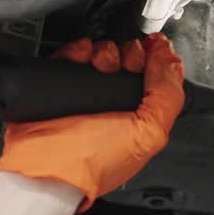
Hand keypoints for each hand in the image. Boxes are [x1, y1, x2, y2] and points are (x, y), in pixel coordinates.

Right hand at [0, 34, 184, 210]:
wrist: (43, 164)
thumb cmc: (92, 162)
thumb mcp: (148, 136)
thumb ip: (168, 98)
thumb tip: (169, 60)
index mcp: (139, 121)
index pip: (158, 81)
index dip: (161, 61)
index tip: (157, 50)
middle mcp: (114, 107)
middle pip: (132, 63)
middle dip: (134, 55)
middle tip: (128, 64)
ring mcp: (87, 95)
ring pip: (104, 55)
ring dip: (107, 52)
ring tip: (101, 65)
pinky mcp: (59, 84)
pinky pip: (72, 55)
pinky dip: (79, 50)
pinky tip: (82, 58)